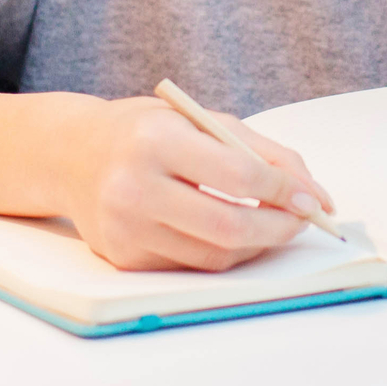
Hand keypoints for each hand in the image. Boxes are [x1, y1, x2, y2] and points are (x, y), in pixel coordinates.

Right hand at [59, 96, 337, 272]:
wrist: (72, 156)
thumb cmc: (147, 132)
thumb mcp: (201, 121)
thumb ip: (262, 152)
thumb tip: (314, 194)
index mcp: (156, 141)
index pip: (237, 176)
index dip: (283, 192)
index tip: (312, 200)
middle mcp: (134, 187)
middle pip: (227, 227)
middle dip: (279, 229)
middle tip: (303, 222)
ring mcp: (125, 228)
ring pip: (213, 256)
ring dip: (256, 247)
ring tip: (273, 226)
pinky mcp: (124, 257)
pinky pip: (190, 265)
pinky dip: (223, 253)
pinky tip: (233, 235)